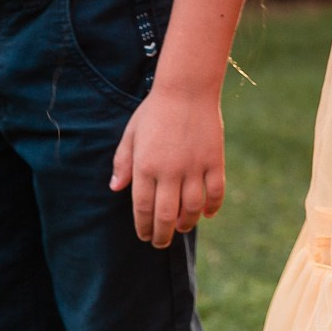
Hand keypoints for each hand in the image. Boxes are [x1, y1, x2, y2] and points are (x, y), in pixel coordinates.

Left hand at [110, 83, 225, 248]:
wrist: (187, 88)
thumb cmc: (155, 110)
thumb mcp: (132, 133)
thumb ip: (123, 162)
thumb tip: (116, 189)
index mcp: (145, 165)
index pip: (142, 208)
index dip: (143, 227)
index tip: (144, 236)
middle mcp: (169, 170)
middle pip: (166, 215)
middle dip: (162, 235)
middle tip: (161, 242)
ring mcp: (194, 166)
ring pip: (191, 208)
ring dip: (186, 224)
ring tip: (182, 228)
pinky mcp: (214, 160)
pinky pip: (215, 192)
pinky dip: (212, 207)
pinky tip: (206, 213)